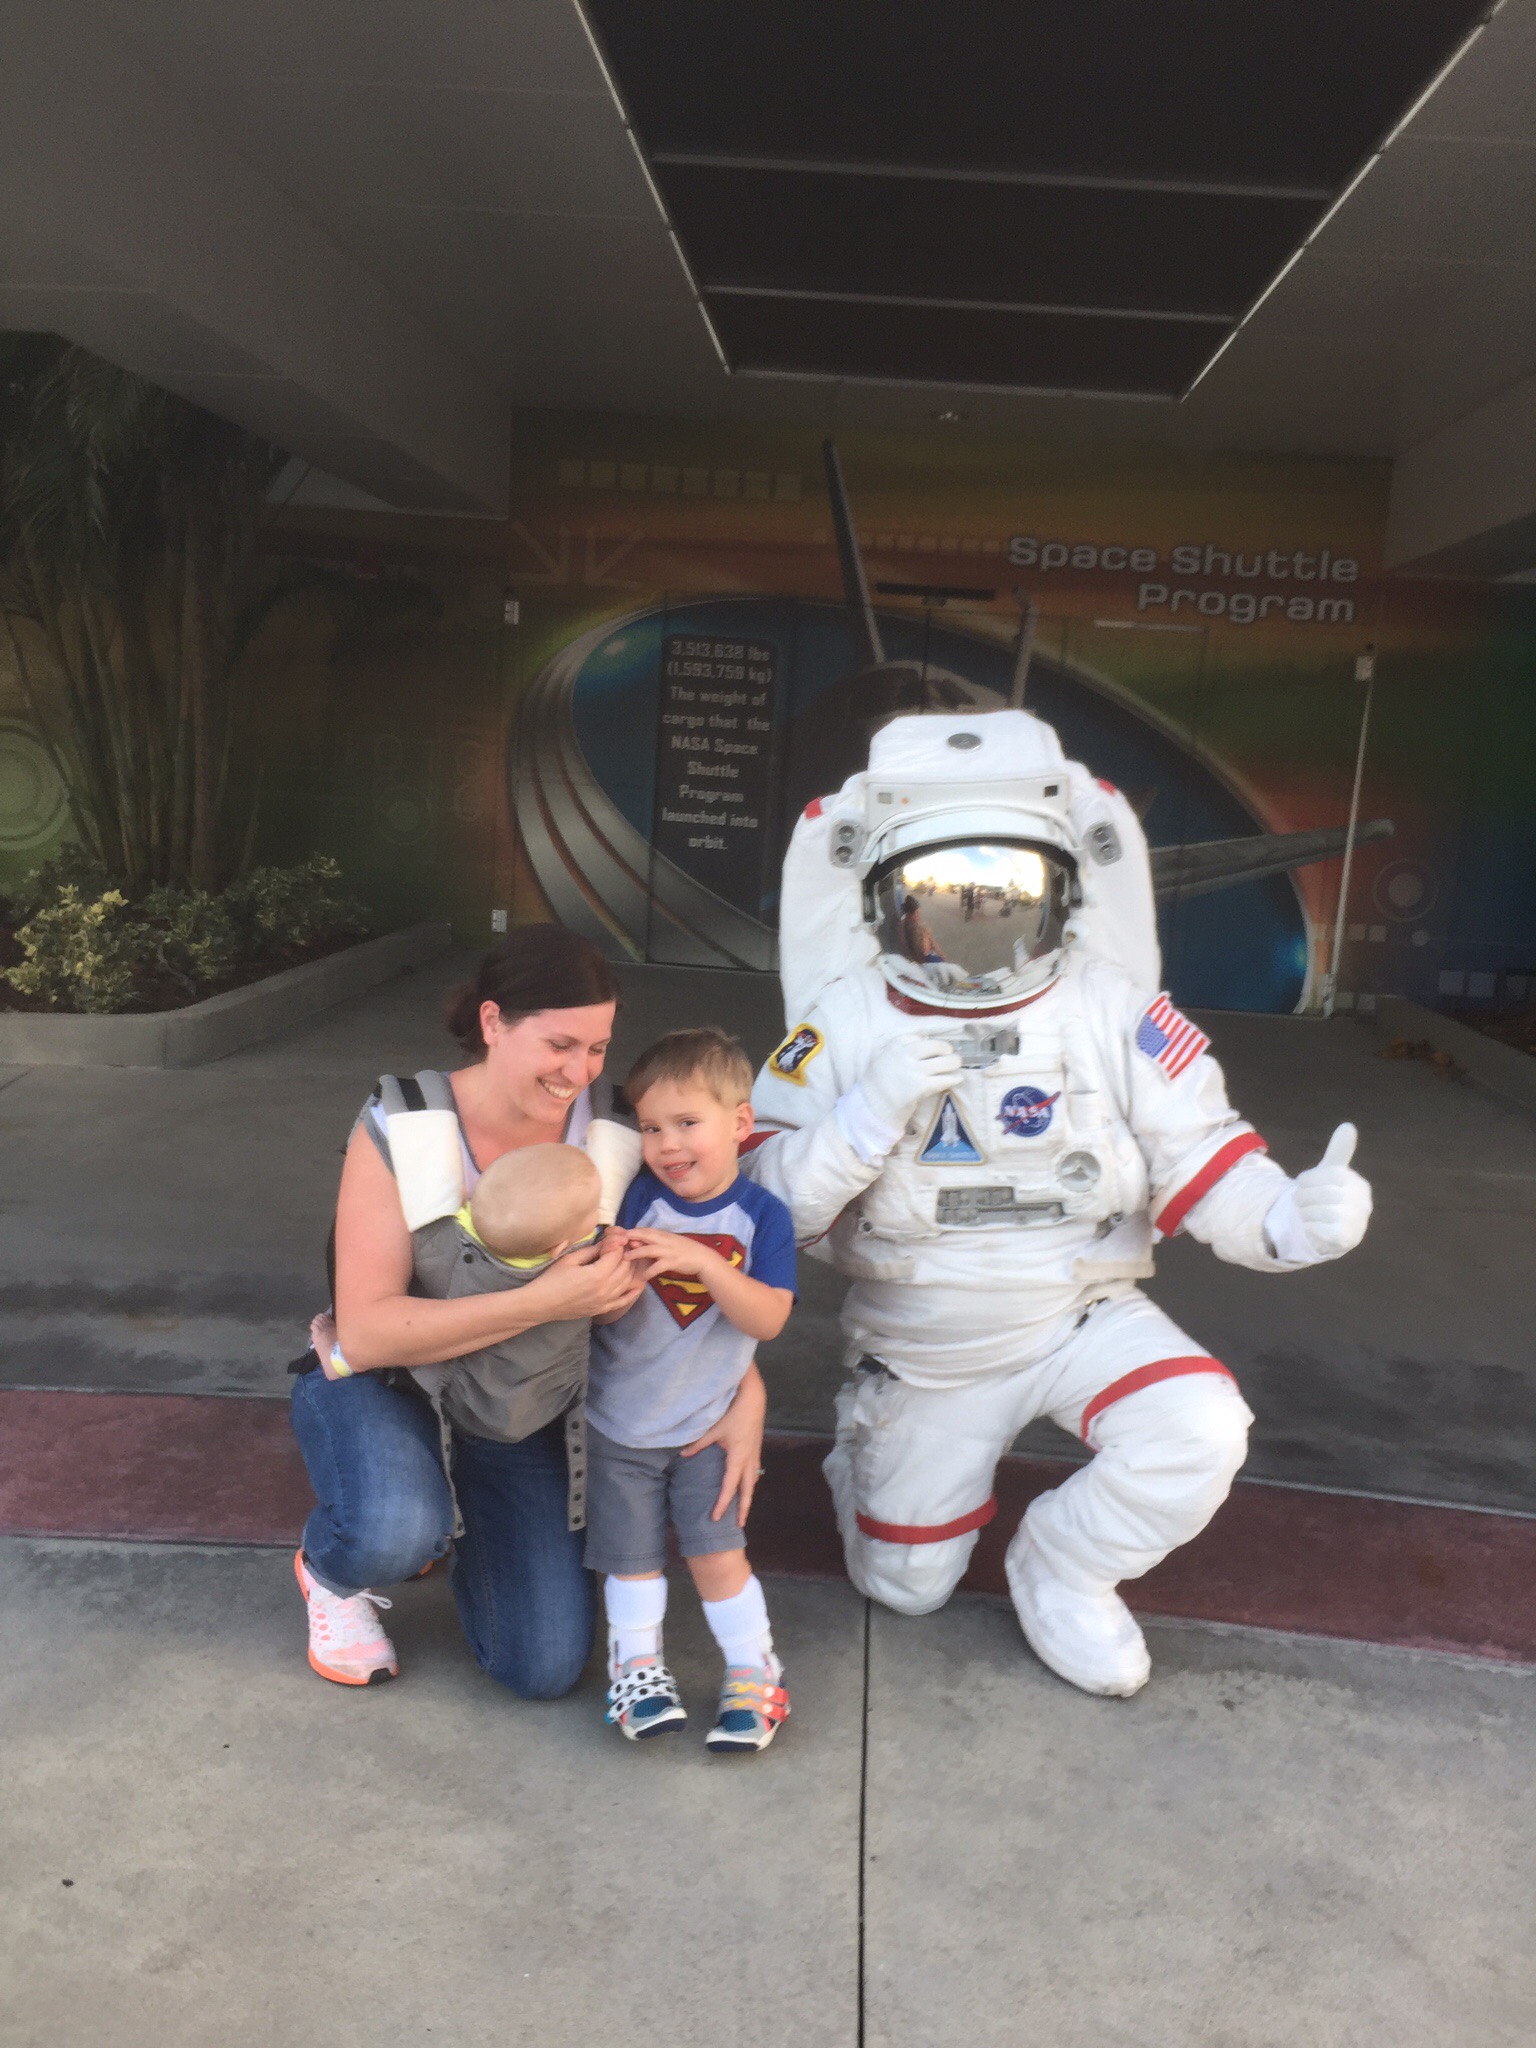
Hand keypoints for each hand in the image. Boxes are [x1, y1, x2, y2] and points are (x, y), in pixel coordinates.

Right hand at [527, 1233, 645, 1321]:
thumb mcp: (570, 1259)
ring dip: (630, 1269)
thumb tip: (608, 1242)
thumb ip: (592, 1251)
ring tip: (626, 1259)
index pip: (616, 1255)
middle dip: (626, 1254)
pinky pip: (623, 1301)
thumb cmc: (552, 1279)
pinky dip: (632, 1293)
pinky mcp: (602, 1309)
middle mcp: (605, 1289)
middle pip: (625, 1268)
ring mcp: (605, 1301)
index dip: (618, 1243)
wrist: (541, 1304)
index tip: (616, 1236)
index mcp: (597, 1275)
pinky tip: (637, 1285)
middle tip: (622, 1246)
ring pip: (626, 1282)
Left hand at [621, 1226, 714, 1282]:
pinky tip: (643, 1277)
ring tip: (625, 1258)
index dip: (630, 1231)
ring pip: (649, 1250)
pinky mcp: (673, 1262)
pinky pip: (658, 1266)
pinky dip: (650, 1271)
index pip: (643, 1230)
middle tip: (615, 1243)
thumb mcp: (668, 1242)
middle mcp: (664, 1240)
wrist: (702, 1257)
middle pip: (644, 1236)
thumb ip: (653, 1242)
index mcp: (662, 1234)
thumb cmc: (683, 1250)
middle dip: (629, 1238)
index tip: (617, 1235)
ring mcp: (668, 1251)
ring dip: (636, 1253)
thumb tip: (635, 1242)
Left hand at [681, 1360, 766, 1525]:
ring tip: (742, 1509)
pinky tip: (746, 1484)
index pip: (729, 1487)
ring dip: (748, 1496)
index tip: (715, 1518)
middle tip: (739, 1525)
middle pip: (748, 1490)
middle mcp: (749, 1459)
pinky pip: (754, 1471)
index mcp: (738, 1457)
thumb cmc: (733, 1412)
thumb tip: (682, 1455)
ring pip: (752, 1481)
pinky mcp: (756, 1448)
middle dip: (744, 1508)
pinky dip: (749, 1482)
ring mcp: (755, 1454)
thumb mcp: (713, 1428)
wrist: (753, 1398)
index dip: (723, 1504)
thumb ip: (698, 1444)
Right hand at [857, 1034, 963, 1135]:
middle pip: (934, 1046)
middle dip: (946, 1048)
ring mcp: (914, 1070)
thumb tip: (925, 1038)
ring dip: (954, 1062)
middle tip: (951, 1053)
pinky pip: (943, 1080)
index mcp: (895, 1045)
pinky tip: (958, 1079)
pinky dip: (953, 1079)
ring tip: (957, 1064)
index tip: (935, 1047)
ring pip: (943, 1062)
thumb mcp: (883, 1058)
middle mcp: (905, 1054)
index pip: (918, 1037)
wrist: (872, 1106)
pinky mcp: (921, 1086)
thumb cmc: (877, 1084)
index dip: (930, 1041)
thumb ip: (900, 1049)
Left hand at [1285, 1123, 1372, 1258]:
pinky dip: (1309, 1226)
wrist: (1328, 1230)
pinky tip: (1310, 1225)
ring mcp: (1357, 1223)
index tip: (1300, 1181)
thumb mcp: (1331, 1173)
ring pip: (1321, 1212)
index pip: (1333, 1176)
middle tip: (1297, 1199)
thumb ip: (1339, 1151)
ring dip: (1305, 1211)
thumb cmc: (1329, 1197)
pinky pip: (1321, 1230)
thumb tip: (1349, 1125)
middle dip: (1305, 1195)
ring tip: (1303, 1211)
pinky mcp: (1346, 1240)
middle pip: (1326, 1194)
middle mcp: (1363, 1204)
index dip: (1311, 1177)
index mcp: (1360, 1185)